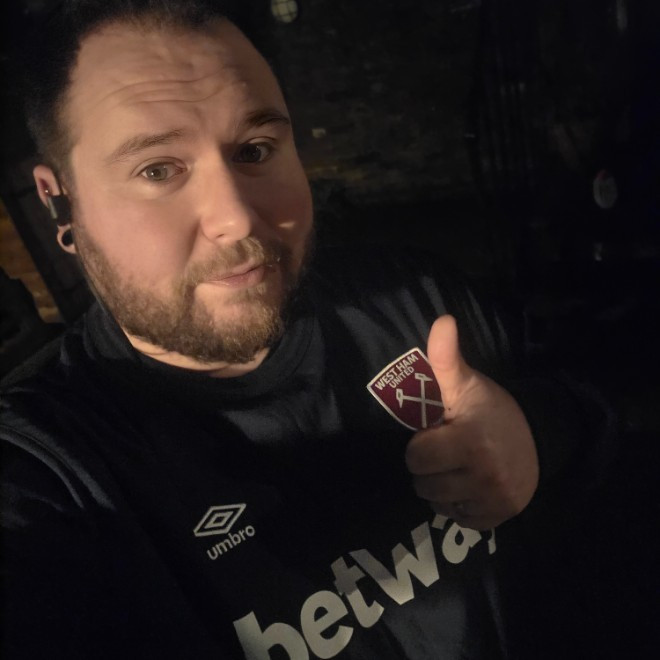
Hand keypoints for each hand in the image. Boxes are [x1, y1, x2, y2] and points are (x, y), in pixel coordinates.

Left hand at [405, 315, 538, 529]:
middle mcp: (483, 476)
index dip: (421, 444)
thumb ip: (446, 357)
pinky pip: (457, 518)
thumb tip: (442, 321)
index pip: (416, 457)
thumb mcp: (466, 383)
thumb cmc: (490, 409)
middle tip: (446, 450)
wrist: (537, 436)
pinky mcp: (498, 518)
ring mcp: (493, 501)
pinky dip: (458, 504)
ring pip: (437, 503)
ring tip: (456, 466)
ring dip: (440, 486)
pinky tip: (468, 484)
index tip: (437, 432)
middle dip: (428, 467)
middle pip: (423, 484)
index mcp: (469, 442)